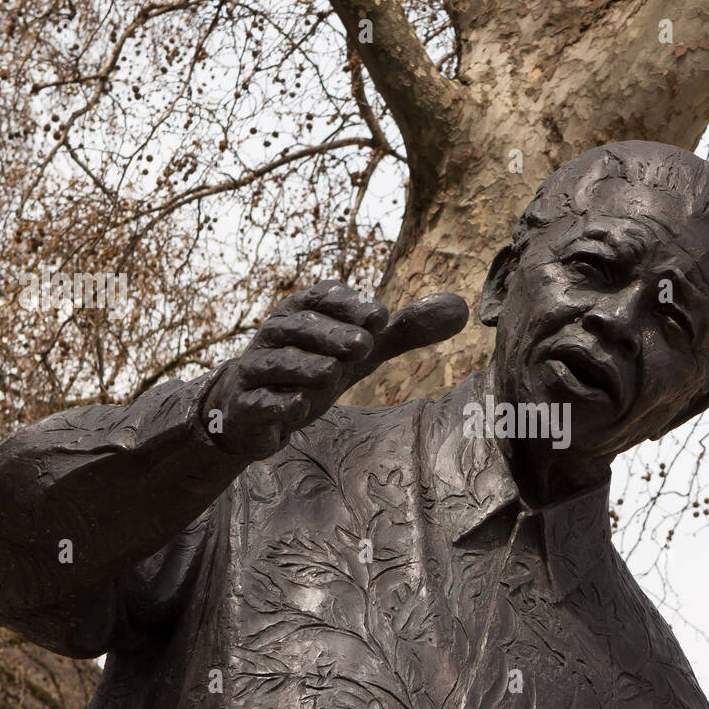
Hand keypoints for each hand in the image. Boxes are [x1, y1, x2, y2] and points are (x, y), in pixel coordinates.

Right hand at [201, 281, 467, 458]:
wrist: (256, 410)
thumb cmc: (314, 368)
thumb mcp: (361, 350)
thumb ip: (406, 331)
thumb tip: (461, 308)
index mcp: (303, 312)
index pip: (323, 298)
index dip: (350, 305)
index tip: (381, 317)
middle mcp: (275, 334)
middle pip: (300, 327)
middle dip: (332, 334)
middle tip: (366, 345)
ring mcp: (257, 369)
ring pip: (277, 361)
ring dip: (304, 366)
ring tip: (332, 373)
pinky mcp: (247, 404)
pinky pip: (258, 401)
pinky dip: (277, 403)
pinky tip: (299, 407)